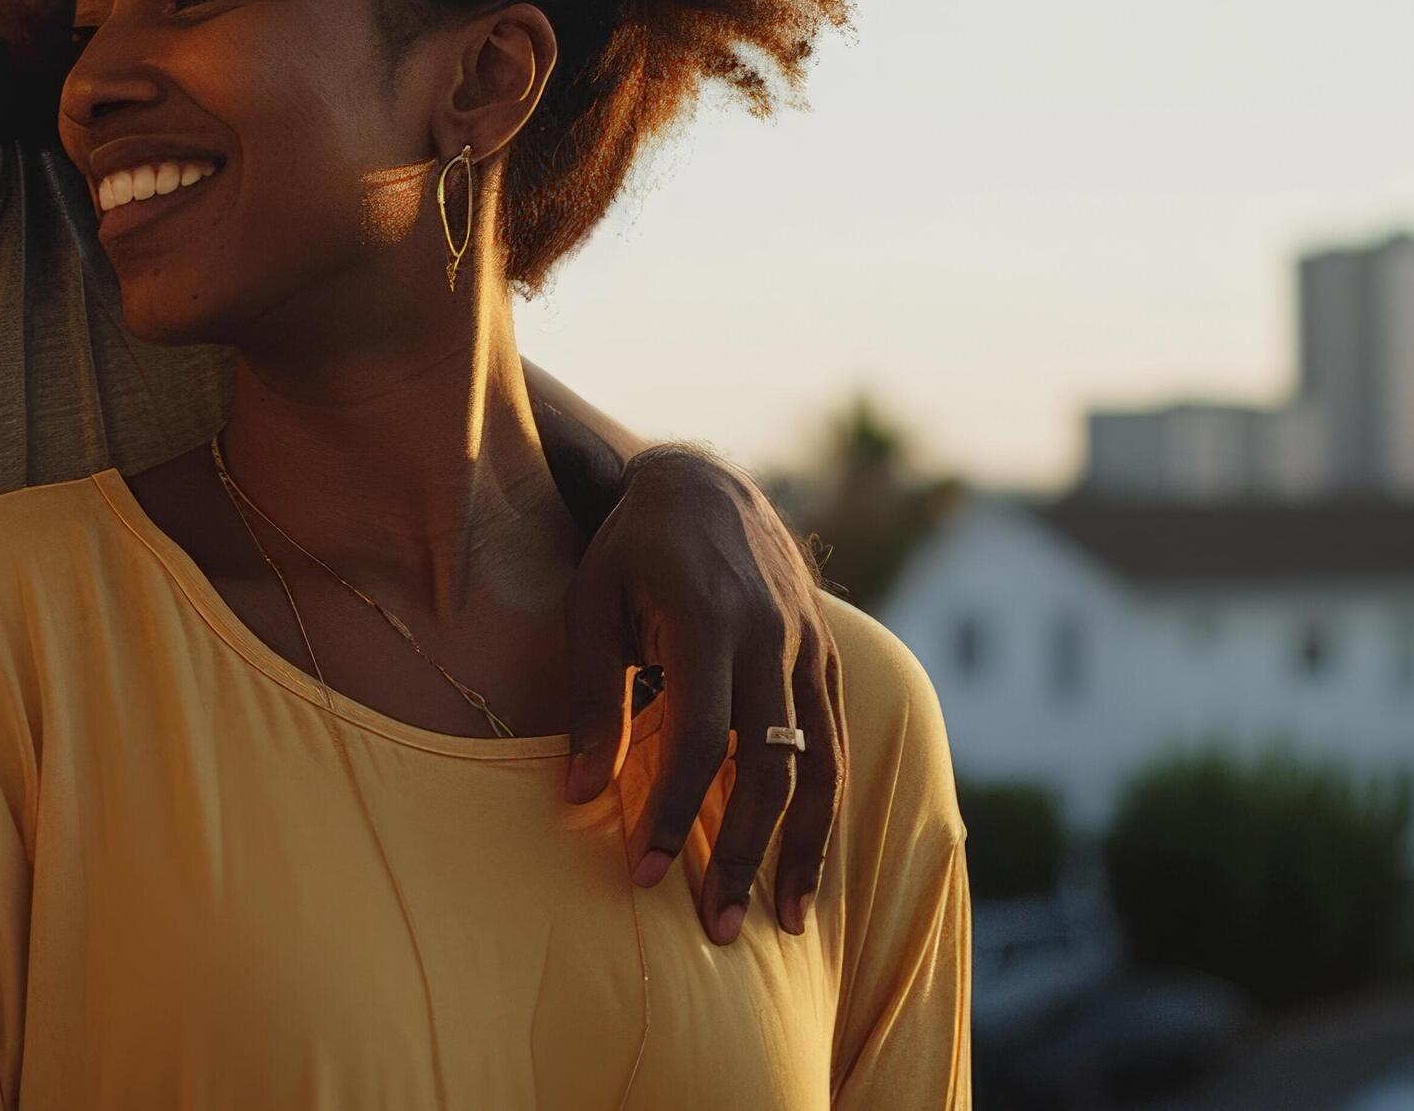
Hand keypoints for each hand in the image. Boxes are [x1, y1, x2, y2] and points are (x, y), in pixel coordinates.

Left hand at [562, 446, 843, 944]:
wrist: (702, 483)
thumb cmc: (629, 551)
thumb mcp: (592, 608)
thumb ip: (592, 701)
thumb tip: (575, 797)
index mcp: (707, 618)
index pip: (700, 737)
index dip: (672, 811)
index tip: (642, 875)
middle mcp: (773, 635)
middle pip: (771, 765)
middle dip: (745, 854)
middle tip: (720, 929)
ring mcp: (810, 646)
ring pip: (824, 763)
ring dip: (805, 848)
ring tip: (790, 921)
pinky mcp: (828, 656)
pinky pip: (837, 743)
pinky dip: (826, 807)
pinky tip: (809, 859)